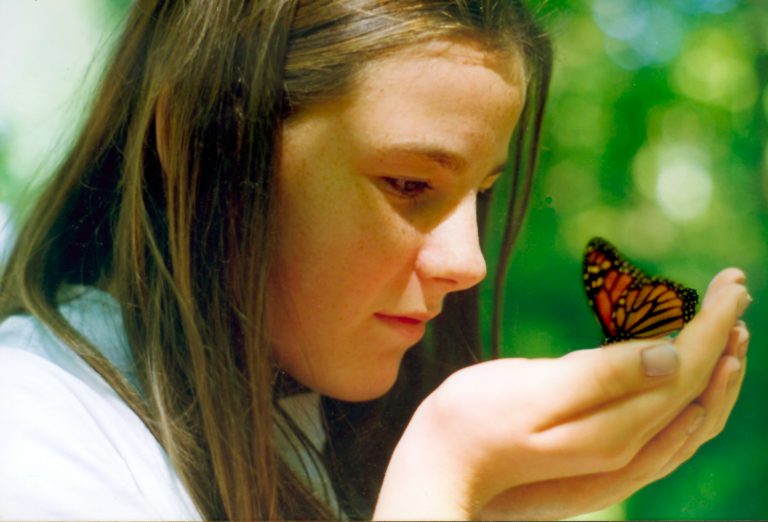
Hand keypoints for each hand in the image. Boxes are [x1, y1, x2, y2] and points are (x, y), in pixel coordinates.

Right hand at [373, 269, 749, 519]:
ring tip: (726, 325)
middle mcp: (625, 448)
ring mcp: (613, 455)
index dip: (712, 323)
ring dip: (712, 365)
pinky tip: (680, 371)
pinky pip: (663, 424)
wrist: (440, 466)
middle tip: (736, 287)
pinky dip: (686, 393)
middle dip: (721, 336)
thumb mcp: (531, 391)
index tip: (732, 280)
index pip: (684, 368)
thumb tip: (670, 355)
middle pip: (695, 390)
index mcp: (614, 427)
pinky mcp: (596, 450)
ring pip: (686, 411)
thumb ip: (601, 377)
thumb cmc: (472, 420)